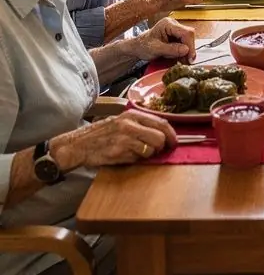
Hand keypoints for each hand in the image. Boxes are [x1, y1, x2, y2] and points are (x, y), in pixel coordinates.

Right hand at [52, 110, 176, 171]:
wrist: (78, 145)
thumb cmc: (100, 135)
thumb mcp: (120, 122)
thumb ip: (140, 125)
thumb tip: (163, 134)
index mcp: (131, 115)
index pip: (161, 122)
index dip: (172, 134)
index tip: (174, 143)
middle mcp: (129, 124)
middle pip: (160, 136)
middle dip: (162, 146)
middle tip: (157, 151)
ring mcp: (124, 137)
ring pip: (152, 149)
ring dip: (149, 154)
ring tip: (137, 153)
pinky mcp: (119, 151)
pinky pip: (138, 158)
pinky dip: (136, 160)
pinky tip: (125, 156)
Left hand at [138, 17, 196, 64]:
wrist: (138, 47)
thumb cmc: (143, 46)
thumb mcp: (155, 49)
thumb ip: (171, 49)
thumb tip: (186, 50)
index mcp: (168, 23)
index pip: (186, 33)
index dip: (190, 45)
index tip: (190, 58)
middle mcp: (174, 24)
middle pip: (189, 36)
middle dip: (188, 50)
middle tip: (185, 62)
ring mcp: (176, 30)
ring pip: (188, 41)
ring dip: (186, 52)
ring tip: (178, 60)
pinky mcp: (177, 36)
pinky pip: (185, 44)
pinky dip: (183, 53)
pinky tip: (177, 58)